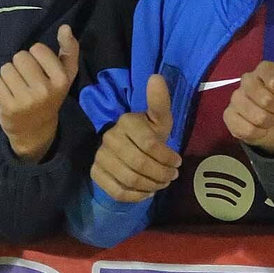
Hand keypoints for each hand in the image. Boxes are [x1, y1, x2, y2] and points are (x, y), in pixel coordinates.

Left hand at [0, 24, 79, 161]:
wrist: (36, 131)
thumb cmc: (50, 96)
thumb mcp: (65, 75)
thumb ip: (69, 50)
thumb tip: (65, 27)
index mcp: (61, 79)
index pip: (37, 49)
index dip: (36, 56)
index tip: (41, 70)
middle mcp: (44, 90)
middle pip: (20, 57)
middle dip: (21, 65)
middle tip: (27, 80)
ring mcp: (26, 100)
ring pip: (6, 68)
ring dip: (9, 75)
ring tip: (17, 87)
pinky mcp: (9, 108)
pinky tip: (8, 95)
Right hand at [90, 73, 180, 202]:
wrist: (125, 147)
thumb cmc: (147, 133)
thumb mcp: (159, 119)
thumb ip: (160, 102)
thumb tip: (156, 77)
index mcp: (126, 121)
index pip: (150, 145)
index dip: (167, 157)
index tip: (178, 162)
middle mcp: (110, 137)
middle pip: (140, 165)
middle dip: (161, 174)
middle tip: (171, 176)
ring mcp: (100, 156)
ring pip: (129, 179)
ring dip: (151, 185)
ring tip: (161, 183)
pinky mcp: (95, 173)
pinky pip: (117, 191)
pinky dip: (136, 195)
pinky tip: (147, 192)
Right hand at [223, 31, 273, 153]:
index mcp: (264, 69)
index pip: (273, 80)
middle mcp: (246, 80)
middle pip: (263, 98)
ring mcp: (235, 99)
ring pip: (253, 114)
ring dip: (268, 123)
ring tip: (270, 120)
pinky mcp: (228, 117)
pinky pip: (244, 127)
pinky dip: (257, 133)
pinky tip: (259, 130)